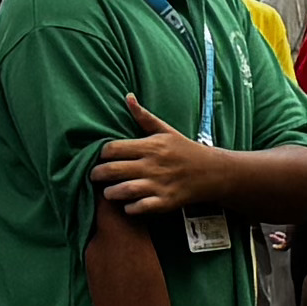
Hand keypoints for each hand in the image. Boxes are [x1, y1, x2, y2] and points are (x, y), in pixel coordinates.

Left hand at [90, 99, 224, 219]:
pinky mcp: (165, 201)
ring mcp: (159, 184)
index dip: (102, 154)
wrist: (211, 172)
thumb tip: (128, 97)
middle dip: (98, 174)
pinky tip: (127, 205)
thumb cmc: (184, 149)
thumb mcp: (165, 130)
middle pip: (114, 170)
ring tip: (108, 192)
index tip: (102, 158)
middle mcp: (153, 165)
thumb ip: (143, 117)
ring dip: (111, 193)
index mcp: (151, 146)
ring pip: (125, 190)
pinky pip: (141, 207)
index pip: (114, 148)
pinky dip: (130, 208)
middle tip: (94, 176)